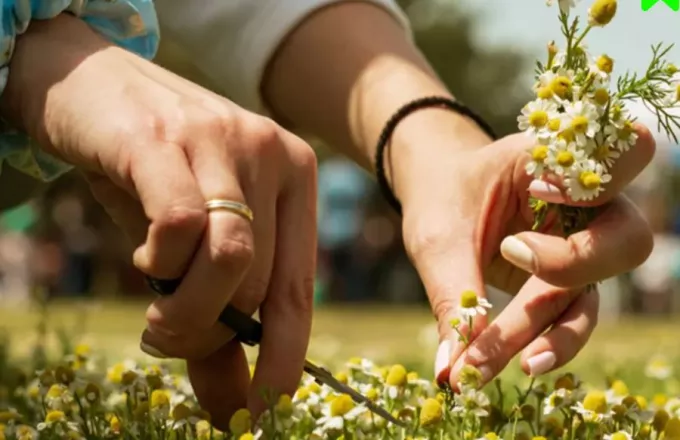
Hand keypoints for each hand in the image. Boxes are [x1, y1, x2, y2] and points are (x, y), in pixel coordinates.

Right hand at [5, 15, 316, 424]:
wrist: (93, 84)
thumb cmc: (151, 172)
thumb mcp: (193, 243)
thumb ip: (215, 313)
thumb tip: (229, 403)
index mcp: (295, 179)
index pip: (300, 290)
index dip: (283, 358)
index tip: (262, 409)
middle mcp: (272, 155)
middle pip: (260, 284)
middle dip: (212, 337)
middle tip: (169, 341)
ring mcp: (224, 142)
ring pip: (232, 261)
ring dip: (188, 312)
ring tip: (157, 312)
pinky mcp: (167, 139)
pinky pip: (181, 226)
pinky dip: (159, 262)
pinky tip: (144, 257)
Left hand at [396, 127, 654, 388]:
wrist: (436, 198)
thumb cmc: (442, 199)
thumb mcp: (440, 236)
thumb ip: (453, 296)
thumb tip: (450, 373)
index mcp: (559, 162)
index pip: (624, 155)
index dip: (602, 179)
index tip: (539, 192)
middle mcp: (585, 205)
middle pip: (623, 240)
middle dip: (572, 265)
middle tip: (509, 255)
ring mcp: (580, 247)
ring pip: (590, 294)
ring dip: (551, 332)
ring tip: (510, 365)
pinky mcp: (566, 282)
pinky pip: (571, 318)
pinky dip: (547, 343)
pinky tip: (518, 364)